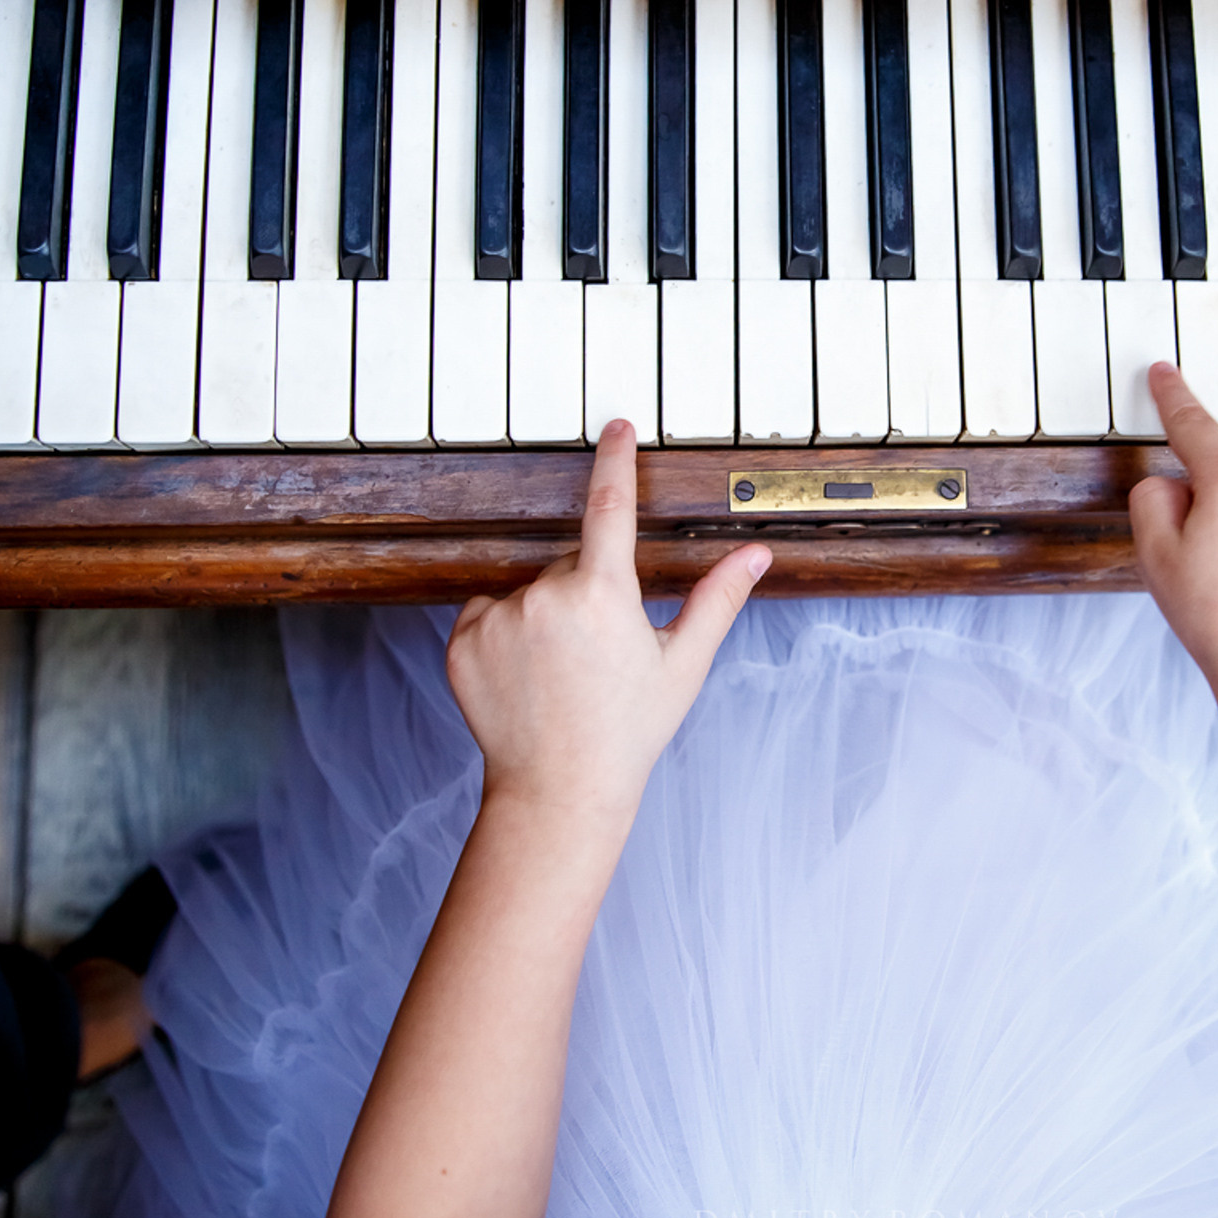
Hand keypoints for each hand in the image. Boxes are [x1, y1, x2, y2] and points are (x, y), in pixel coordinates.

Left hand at [445, 420, 770, 825]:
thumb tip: (756, 554)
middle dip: (587, 591)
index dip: (614, 460)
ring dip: (545, 614)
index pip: (610, 505)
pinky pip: (487, 612)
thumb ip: (718, 600)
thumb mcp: (682, 664)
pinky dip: (504, 634)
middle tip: (599, 655)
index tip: (614, 426)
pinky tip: (525, 677)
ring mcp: (498, 618)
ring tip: (561, 673)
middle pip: (570, 563)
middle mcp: (545, 595)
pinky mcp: (461, 641)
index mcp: (603, 594)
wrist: (558, 791)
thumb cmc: (628, 732)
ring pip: (529, 588)